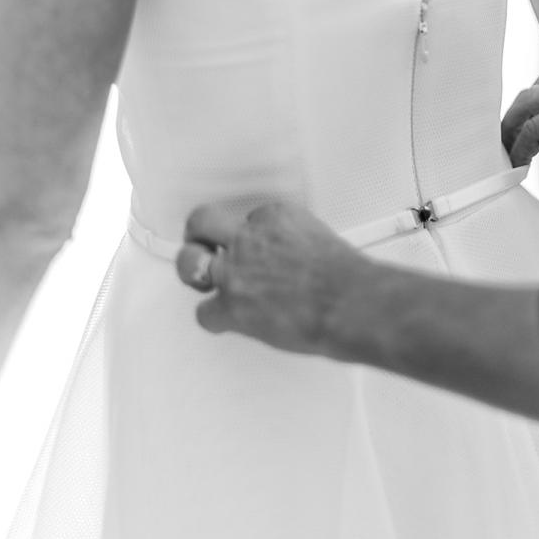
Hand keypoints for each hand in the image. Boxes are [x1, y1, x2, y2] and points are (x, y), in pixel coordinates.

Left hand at [176, 199, 365, 354]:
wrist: (348, 303)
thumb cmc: (347, 278)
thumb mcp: (323, 240)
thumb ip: (299, 245)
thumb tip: (296, 261)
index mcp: (275, 217)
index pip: (250, 219)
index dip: (252, 236)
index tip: (258, 247)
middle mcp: (249, 238)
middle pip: (204, 221)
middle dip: (199, 232)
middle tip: (201, 242)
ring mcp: (235, 271)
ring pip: (190, 262)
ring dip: (194, 271)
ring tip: (200, 279)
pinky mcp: (231, 305)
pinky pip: (205, 313)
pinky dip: (216, 319)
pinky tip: (226, 321)